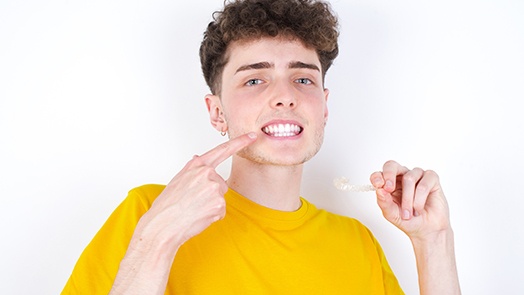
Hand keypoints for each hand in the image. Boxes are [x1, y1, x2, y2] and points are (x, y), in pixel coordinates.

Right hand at [136, 132, 256, 248]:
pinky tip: (198, 216)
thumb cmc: (168, 204)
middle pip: (220, 183)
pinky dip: (212, 216)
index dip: (240, 142)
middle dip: (211, 193)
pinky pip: (220, 211)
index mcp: (197, 166)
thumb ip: (191, 168)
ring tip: (193, 209)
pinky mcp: (219, 204)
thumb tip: (197, 158)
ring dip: (211, 205)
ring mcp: (214, 188)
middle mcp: (207, 173)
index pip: (222, 150)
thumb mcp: (178, 179)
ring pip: (220, 197)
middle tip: (193, 201)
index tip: (253, 136)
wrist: (163, 224)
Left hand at [370, 160, 450, 240]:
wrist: (426, 230)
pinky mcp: (432, 179)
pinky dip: (420, 199)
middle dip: (389, 175)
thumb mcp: (391, 214)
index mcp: (389, 184)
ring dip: (408, 199)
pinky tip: (419, 209)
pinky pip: (424, 184)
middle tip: (389, 189)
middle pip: (392, 165)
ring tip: (409, 214)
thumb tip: (379, 190)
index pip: (380, 173)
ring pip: (409, 178)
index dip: (377, 177)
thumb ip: (384, 202)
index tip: (378, 185)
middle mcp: (402, 177)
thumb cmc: (408, 221)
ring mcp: (417, 176)